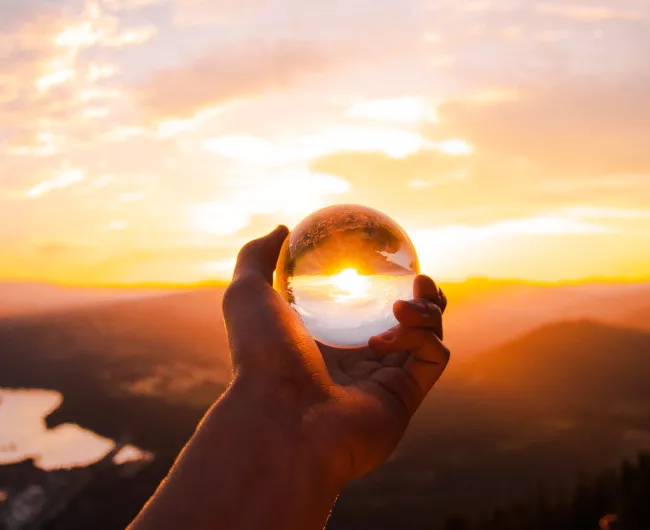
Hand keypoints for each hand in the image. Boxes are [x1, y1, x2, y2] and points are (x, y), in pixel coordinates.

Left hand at [223, 226, 449, 485]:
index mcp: (327, 343)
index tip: (390, 260)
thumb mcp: (247, 293)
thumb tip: (282, 229)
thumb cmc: (260, 356)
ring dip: (427, 310)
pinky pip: (432, 357)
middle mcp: (357, 364)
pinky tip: (393, 329)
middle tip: (419, 279)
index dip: (384, 283)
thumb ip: (257, 257)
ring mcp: (382, 383)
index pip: (365, 309)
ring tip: (405, 302)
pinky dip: (424, 335)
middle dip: (421, 298)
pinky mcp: (404, 398)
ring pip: (427, 337)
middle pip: (405, 324)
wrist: (281, 417)